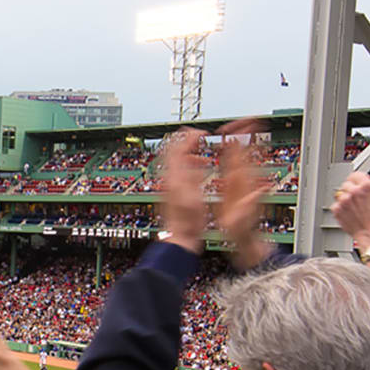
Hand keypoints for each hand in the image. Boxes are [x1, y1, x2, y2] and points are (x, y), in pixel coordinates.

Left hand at [157, 129, 208, 250]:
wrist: (181, 237)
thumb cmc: (188, 220)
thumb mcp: (193, 193)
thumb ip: (191, 172)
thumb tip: (190, 152)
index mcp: (172, 176)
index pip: (176, 147)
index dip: (189, 137)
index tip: (201, 133)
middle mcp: (168, 178)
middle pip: (173, 151)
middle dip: (187, 142)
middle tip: (199, 138)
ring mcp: (169, 185)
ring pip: (176, 161)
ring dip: (189, 154)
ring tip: (202, 156)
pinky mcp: (172, 192)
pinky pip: (179, 171)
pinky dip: (189, 166)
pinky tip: (199, 172)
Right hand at [216, 137, 271, 267]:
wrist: (248, 240)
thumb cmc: (240, 232)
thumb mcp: (240, 220)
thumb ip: (250, 203)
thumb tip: (262, 188)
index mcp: (242, 185)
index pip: (242, 157)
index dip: (242, 141)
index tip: (240, 127)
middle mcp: (247, 181)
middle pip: (248, 151)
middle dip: (249, 134)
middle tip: (251, 117)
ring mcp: (247, 182)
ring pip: (248, 155)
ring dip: (248, 139)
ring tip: (248, 124)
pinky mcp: (245, 186)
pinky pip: (245, 163)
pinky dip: (243, 151)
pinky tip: (241, 144)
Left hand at [330, 173, 369, 246]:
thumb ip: (364, 189)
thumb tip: (356, 184)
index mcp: (366, 186)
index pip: (355, 175)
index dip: (354, 180)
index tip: (353, 182)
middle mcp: (354, 191)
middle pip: (346, 184)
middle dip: (348, 191)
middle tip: (354, 201)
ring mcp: (344, 200)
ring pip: (339, 194)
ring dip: (343, 200)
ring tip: (352, 209)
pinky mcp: (337, 208)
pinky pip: (335, 205)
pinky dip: (339, 209)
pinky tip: (347, 214)